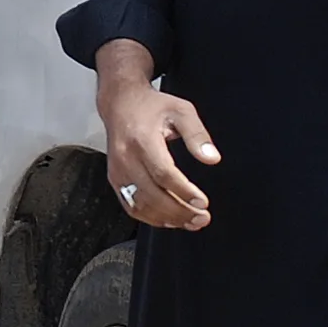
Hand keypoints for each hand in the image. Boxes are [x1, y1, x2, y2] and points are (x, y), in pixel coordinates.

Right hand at [96, 40, 216, 230]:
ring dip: (167, 219)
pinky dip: (151, 218)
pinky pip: (131, 206)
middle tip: (202, 218)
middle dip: (179, 211)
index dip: (183, 191)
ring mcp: (118, 172)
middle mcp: (126, 158)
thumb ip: (197, 135)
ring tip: (190, 222)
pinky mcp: (115, 180)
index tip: (202, 202)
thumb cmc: (151, 107)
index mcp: (142, 140)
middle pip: (152, 195)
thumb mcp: (181, 111)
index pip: (163, 173)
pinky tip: (170, 220)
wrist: (120, 104)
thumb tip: (212, 158)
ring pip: (141, 205)